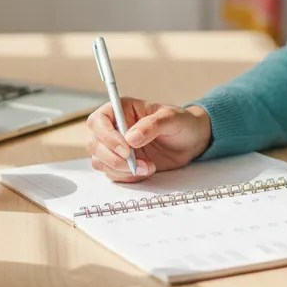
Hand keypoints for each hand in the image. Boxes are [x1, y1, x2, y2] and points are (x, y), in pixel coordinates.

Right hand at [86, 97, 211, 182]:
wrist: (191, 141)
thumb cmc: (181, 123)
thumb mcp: (171, 119)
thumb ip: (151, 125)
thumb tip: (130, 138)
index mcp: (122, 109)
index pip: (98, 120)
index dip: (106, 136)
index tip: (126, 149)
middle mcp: (114, 128)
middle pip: (95, 144)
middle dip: (113, 158)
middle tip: (137, 163)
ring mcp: (116, 147)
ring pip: (100, 161)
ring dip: (121, 169)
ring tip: (147, 167)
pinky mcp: (121, 163)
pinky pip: (112, 174)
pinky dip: (127, 177)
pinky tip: (146, 171)